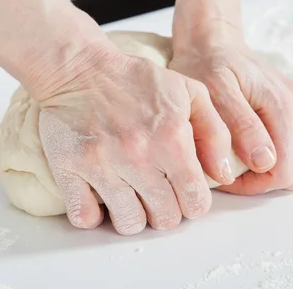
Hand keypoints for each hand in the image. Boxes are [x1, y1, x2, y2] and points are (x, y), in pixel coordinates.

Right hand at [37, 42, 233, 234]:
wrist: (79, 68)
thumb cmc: (134, 81)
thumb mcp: (188, 92)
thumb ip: (215, 132)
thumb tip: (224, 174)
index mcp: (171, 138)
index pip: (195, 202)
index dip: (193, 201)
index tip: (183, 192)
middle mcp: (137, 155)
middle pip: (165, 219)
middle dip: (166, 209)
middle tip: (157, 191)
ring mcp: (101, 165)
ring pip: (129, 223)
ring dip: (133, 214)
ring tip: (130, 194)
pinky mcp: (68, 169)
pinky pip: (84, 217)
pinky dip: (92, 214)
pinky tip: (99, 195)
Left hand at [169, 23, 292, 194]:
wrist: (212, 41)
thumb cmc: (206, 65)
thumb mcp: (215, 92)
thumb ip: (242, 125)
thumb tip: (266, 161)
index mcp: (284, 106)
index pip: (283, 172)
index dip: (253, 184)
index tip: (222, 173)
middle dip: (260, 180)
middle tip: (226, 168)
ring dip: (266, 170)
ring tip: (233, 158)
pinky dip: (271, 157)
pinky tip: (245, 147)